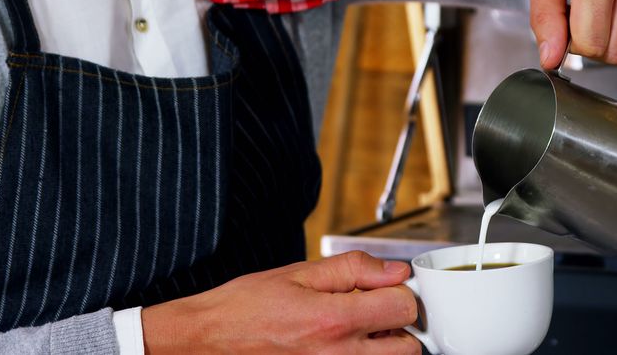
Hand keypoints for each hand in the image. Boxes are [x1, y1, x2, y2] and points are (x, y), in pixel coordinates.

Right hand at [141, 251, 419, 353]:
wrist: (208, 340)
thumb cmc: (246, 307)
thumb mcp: (299, 273)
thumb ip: (353, 269)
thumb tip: (395, 271)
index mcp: (333, 320)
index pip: (403, 308)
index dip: (400, 291)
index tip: (387, 286)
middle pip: (408, 347)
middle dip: (399, 324)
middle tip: (377, 309)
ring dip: (383, 346)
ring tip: (357, 328)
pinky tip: (341, 343)